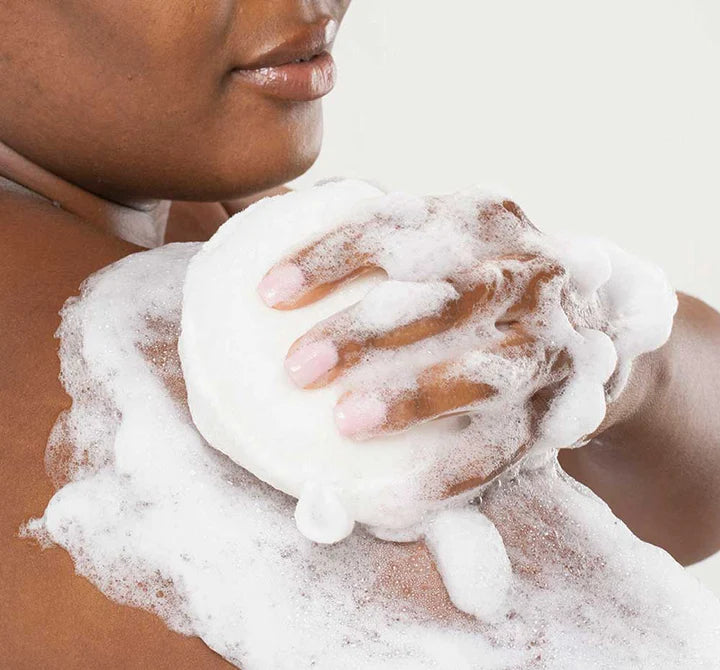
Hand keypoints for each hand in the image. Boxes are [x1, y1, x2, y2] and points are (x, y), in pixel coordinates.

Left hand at [257, 191, 612, 494]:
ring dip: (412, 399)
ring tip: (346, 424)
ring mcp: (550, 345)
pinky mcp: (558, 408)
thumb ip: (384, 246)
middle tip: (297, 368)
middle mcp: (528, 274)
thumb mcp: (445, 242)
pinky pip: (501, 449)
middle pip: (446, 298)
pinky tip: (390, 499)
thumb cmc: (477, 280)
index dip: (329, 256)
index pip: (400, 225)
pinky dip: (446, 475)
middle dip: (367, 331)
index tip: (267, 295)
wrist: (584, 319)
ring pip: (481, 374)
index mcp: (486, 221)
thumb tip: (275, 281)